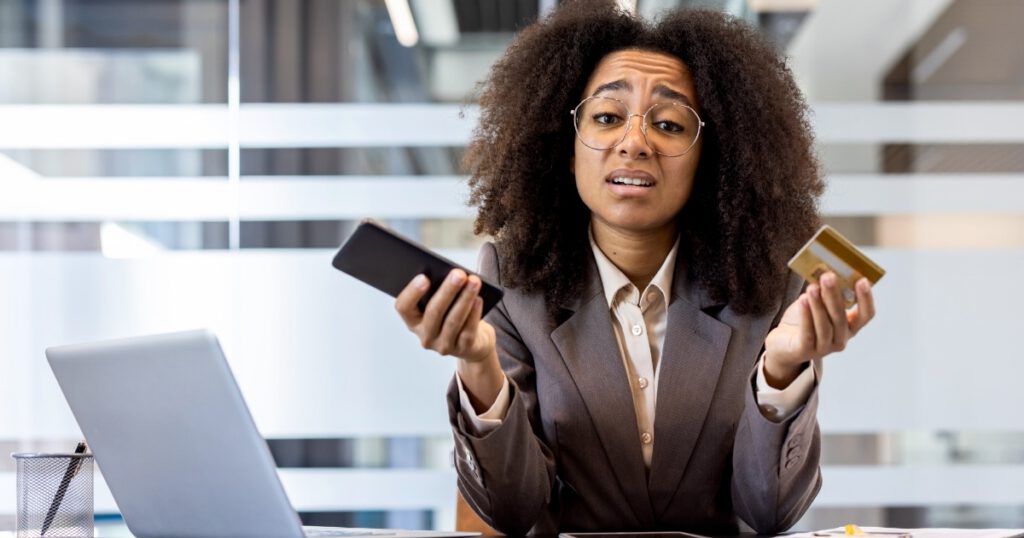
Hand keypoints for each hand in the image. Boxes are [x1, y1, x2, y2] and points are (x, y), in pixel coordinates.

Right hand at [395, 268, 495, 363]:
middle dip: (448, 290)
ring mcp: (444, 345)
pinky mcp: (463, 349)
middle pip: (434, 312)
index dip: (412, 292)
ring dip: (465, 298)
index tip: (424, 277)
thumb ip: (438, 292)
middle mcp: (425, 336)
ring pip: (453, 320)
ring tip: (474, 281)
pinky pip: (468, 330)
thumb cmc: (453, 315)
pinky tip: (479, 299)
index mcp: (413, 321)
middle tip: (458, 274)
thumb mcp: (442, 304)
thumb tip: (450, 275)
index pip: (404, 307)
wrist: (474, 342)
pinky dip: (474, 313)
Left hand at [762, 272, 875, 386]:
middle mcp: (840, 340)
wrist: (782, 344)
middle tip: (829, 276)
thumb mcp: (817, 304)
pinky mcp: (804, 351)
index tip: (862, 280)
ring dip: (819, 305)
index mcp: (849, 327)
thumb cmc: (804, 320)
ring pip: (824, 326)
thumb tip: (826, 273)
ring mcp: (823, 348)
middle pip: (840, 317)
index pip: (865, 315)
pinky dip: (806, 316)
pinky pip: (807, 333)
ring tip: (812, 287)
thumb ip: (824, 293)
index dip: (866, 299)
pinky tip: (803, 300)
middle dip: (834, 295)